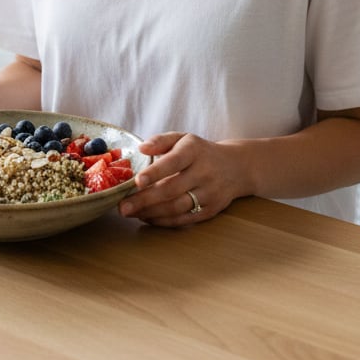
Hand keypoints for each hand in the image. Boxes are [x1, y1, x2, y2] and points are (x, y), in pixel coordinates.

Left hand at [117, 132, 247, 225]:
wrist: (237, 167)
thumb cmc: (200, 152)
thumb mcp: (183, 138)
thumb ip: (161, 141)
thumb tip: (141, 149)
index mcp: (194, 151)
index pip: (173, 162)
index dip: (155, 172)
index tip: (137, 181)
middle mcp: (204, 173)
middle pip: (172, 190)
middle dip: (145, 200)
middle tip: (122, 207)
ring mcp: (209, 193)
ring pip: (177, 208)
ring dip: (151, 213)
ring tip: (131, 213)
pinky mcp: (211, 210)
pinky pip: (185, 219)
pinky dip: (164, 221)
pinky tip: (147, 218)